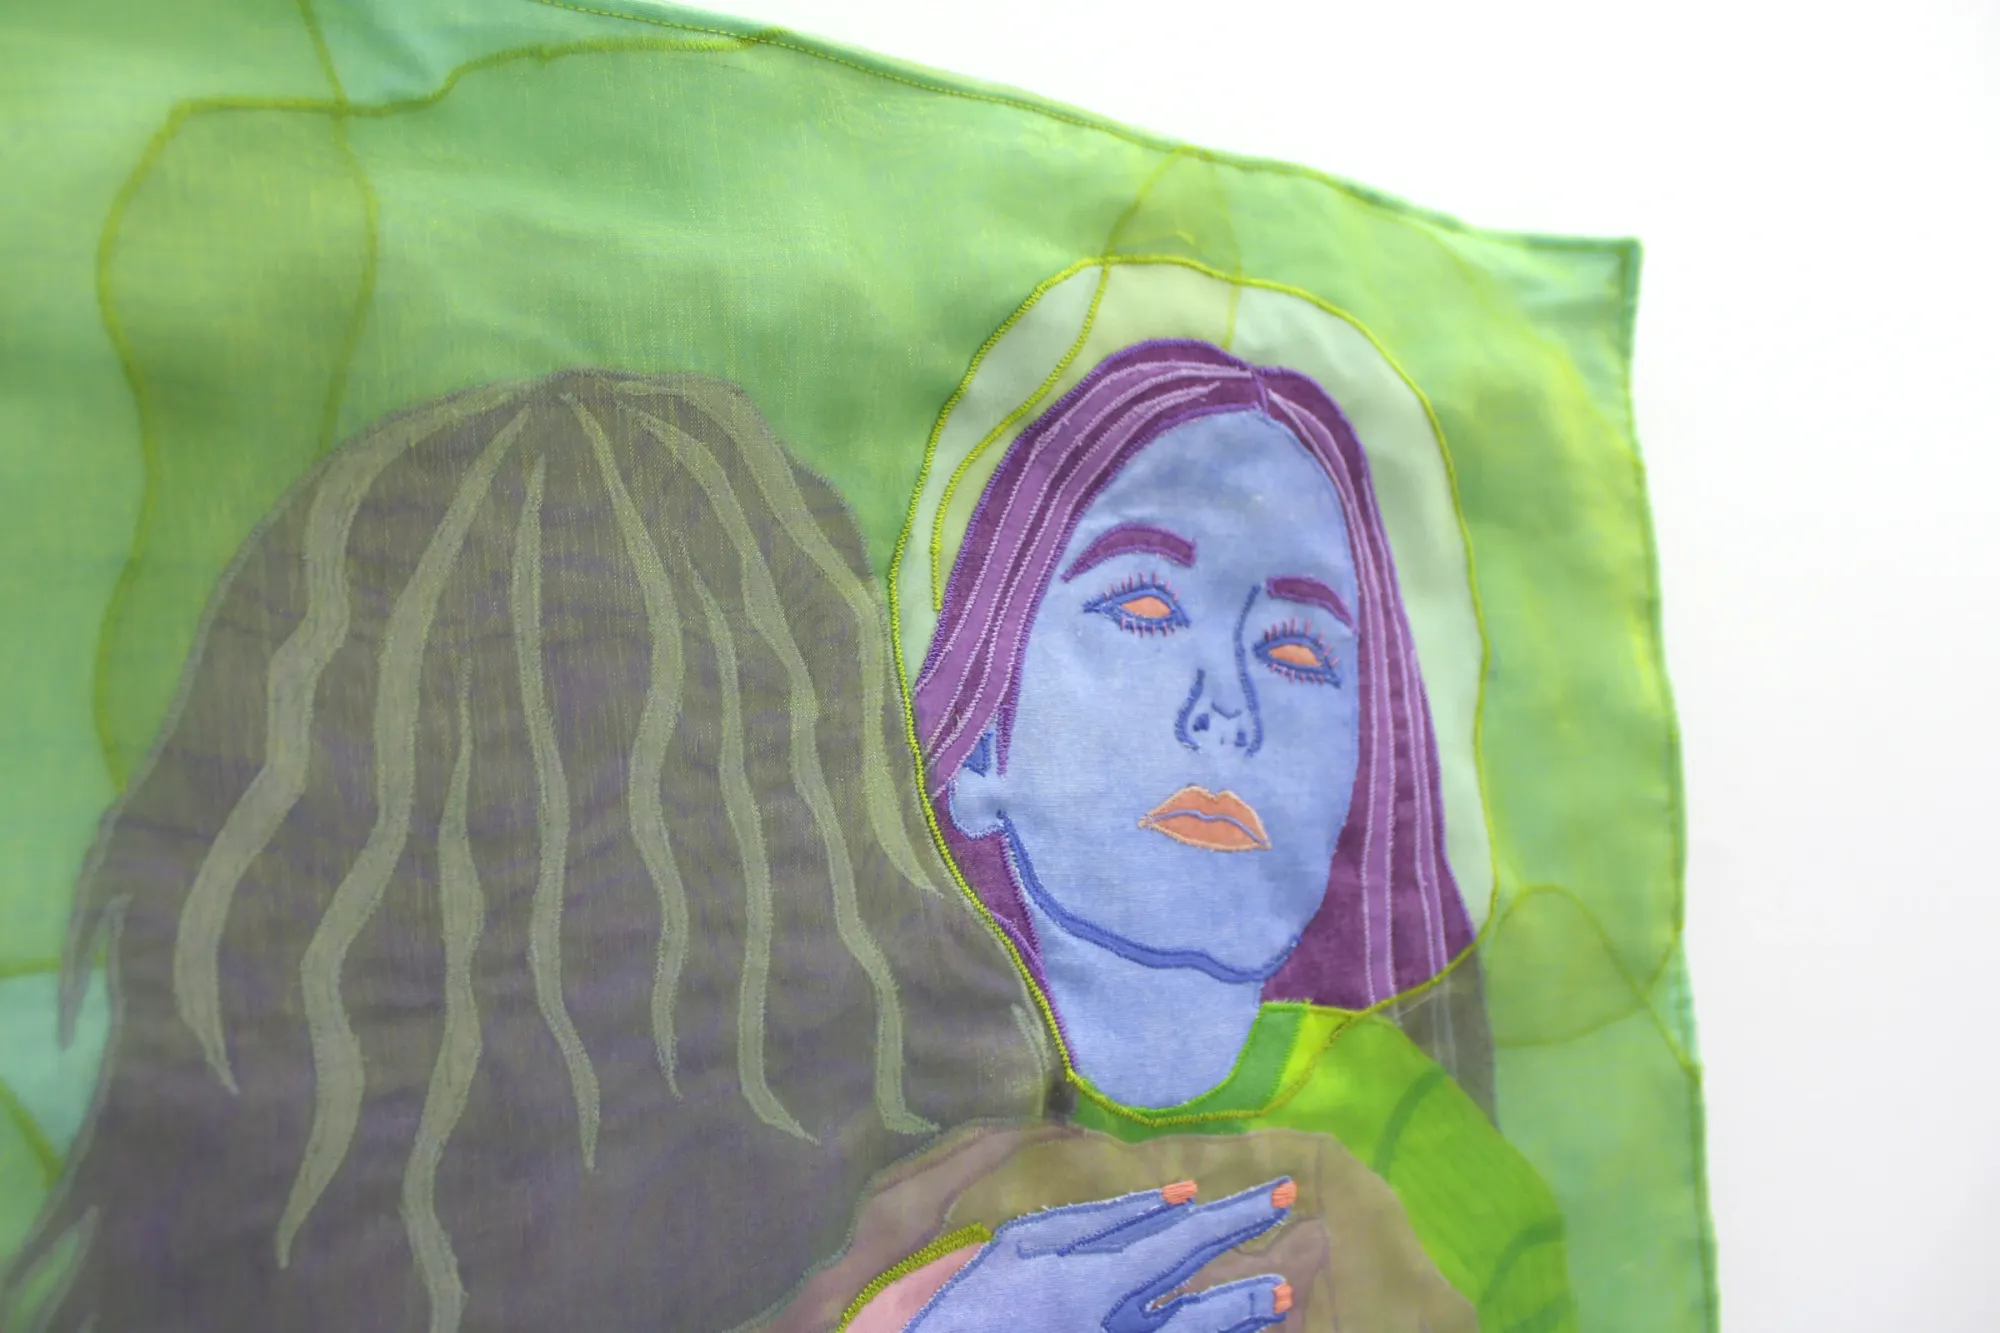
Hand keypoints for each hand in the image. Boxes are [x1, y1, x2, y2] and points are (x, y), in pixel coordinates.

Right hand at [906, 1177, 1295, 1332]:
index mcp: (1099, 1282)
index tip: (1284, 1191)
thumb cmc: (975, 1300)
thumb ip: (1103, 1220)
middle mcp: (1123, 1328)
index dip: (1238, 1216)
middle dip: (1262, 1272)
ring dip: (1245, 1319)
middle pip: (1209, 1304)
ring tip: (1284, 1296)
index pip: (1188, 1241)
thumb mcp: (1026, 1242)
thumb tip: (1177, 1197)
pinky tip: (1239, 1327)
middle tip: (1311, 1242)